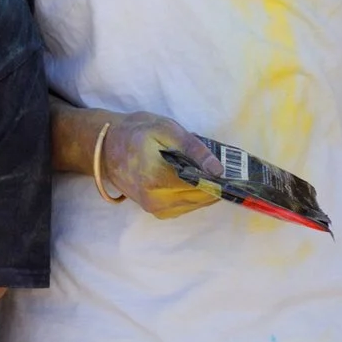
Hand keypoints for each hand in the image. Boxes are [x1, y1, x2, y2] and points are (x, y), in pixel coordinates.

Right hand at [99, 111, 225, 220]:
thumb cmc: (136, 132)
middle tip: (226, 168)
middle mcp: (156, 200)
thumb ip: (194, 149)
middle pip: (200, 198)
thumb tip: (218, 170)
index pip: (202, 186)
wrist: (106, 146)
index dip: (221, 178)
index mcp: (157, 179)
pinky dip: (194, 195)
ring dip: (206, 190)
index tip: (235, 170)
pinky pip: (184, 207)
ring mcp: (154, 209)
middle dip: (215, 184)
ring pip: (194, 204)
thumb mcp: (166, 130)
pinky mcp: (155, 211)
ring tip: (211, 172)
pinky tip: (196, 180)